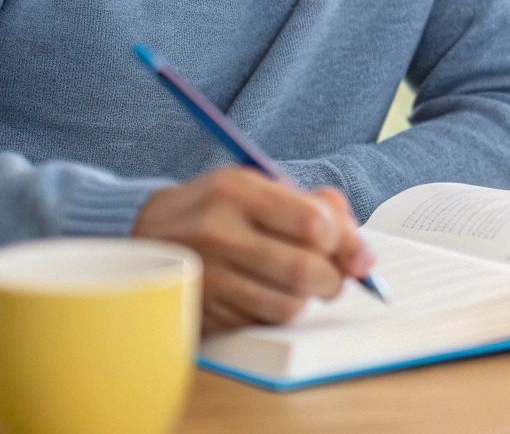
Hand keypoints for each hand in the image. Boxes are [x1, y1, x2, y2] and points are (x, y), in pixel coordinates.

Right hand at [132, 166, 374, 334]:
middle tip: (332, 277)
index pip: (314, 223)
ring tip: (299, 285)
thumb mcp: (262, 186)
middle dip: (334, 279)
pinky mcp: (199, 310)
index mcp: (237, 189)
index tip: (345, 248)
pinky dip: (276, 313)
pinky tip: (266, 294)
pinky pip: (261, 322)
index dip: (343, 241)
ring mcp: (205, 275)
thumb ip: (318, 208)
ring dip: (307, 300)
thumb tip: (364, 257)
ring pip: (288, 305)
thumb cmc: (221, 208)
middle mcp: (216, 231)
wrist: (145, 232)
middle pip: (306, 270)